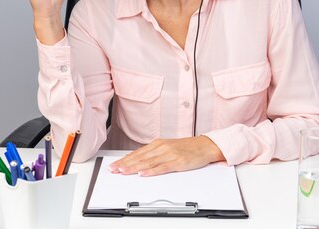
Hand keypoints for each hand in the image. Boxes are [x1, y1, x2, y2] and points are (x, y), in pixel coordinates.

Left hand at [108, 136, 224, 176]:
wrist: (204, 146)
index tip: (114, 165)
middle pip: (140, 158)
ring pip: (148, 162)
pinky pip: (162, 167)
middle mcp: (161, 147)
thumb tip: (138, 160)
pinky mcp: (177, 162)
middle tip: (113, 170)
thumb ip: (154, 153)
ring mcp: (169, 154)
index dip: (124, 160)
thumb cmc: (187, 148)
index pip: (137, 153)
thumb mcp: (168, 147)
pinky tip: (143, 174)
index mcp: (158, 144)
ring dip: (134, 168)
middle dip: (125, 164)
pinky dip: (151, 171)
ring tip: (123, 172)